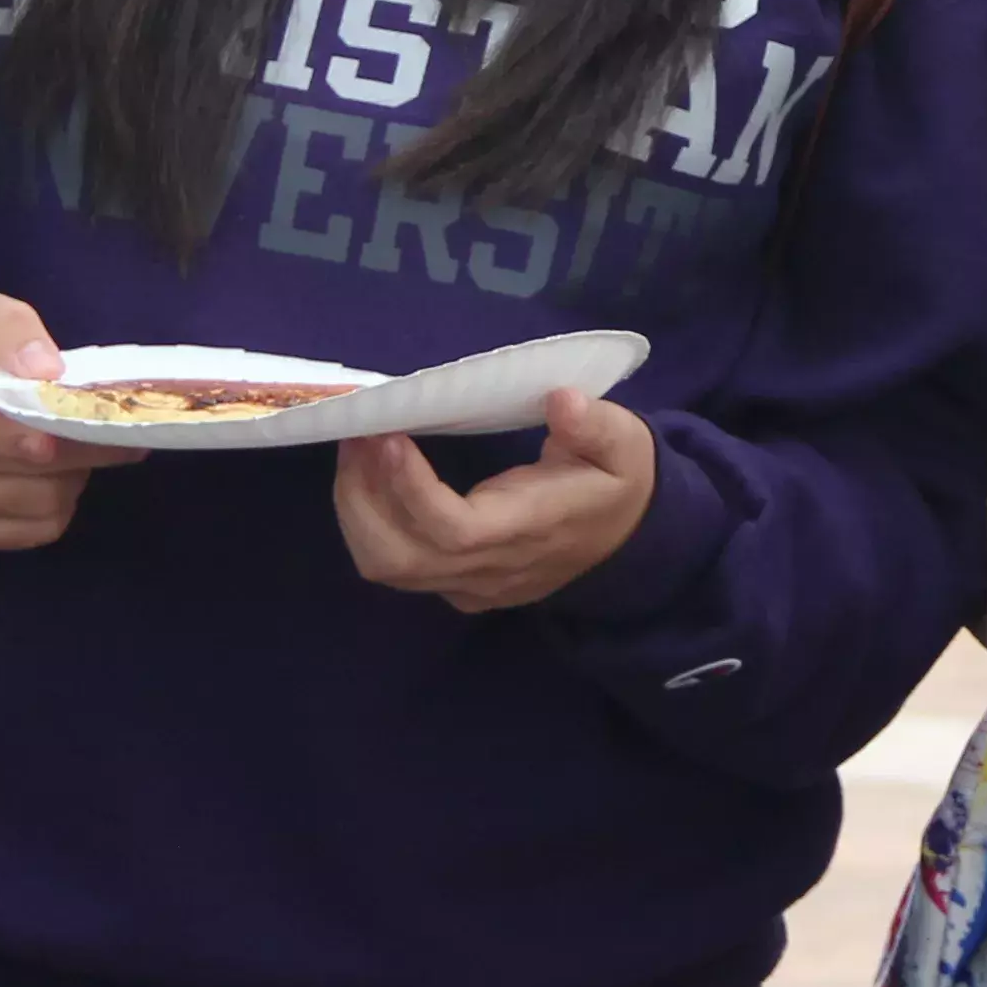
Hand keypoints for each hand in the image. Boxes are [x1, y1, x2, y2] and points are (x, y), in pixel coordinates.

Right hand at [0, 295, 138, 549]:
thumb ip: (13, 329)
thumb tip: (46, 370)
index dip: (14, 435)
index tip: (59, 430)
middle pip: (18, 468)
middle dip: (77, 449)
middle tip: (121, 433)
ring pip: (38, 502)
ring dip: (73, 476)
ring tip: (76, 448)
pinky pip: (37, 530)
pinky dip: (60, 504)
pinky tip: (57, 476)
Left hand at [334, 388, 656, 611]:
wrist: (630, 541)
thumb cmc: (617, 483)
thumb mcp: (623, 444)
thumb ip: (593, 425)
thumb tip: (561, 400)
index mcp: (528, 530)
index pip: (455, 531)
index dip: (410, 488)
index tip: (388, 434)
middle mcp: (490, 568)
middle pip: (399, 558)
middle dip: (360, 497)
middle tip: (356, 433)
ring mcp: (470, 584)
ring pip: (388, 566)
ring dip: (356, 509)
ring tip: (356, 449)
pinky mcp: (458, 586)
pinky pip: (398, 566)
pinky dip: (369, 523)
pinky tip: (373, 476)